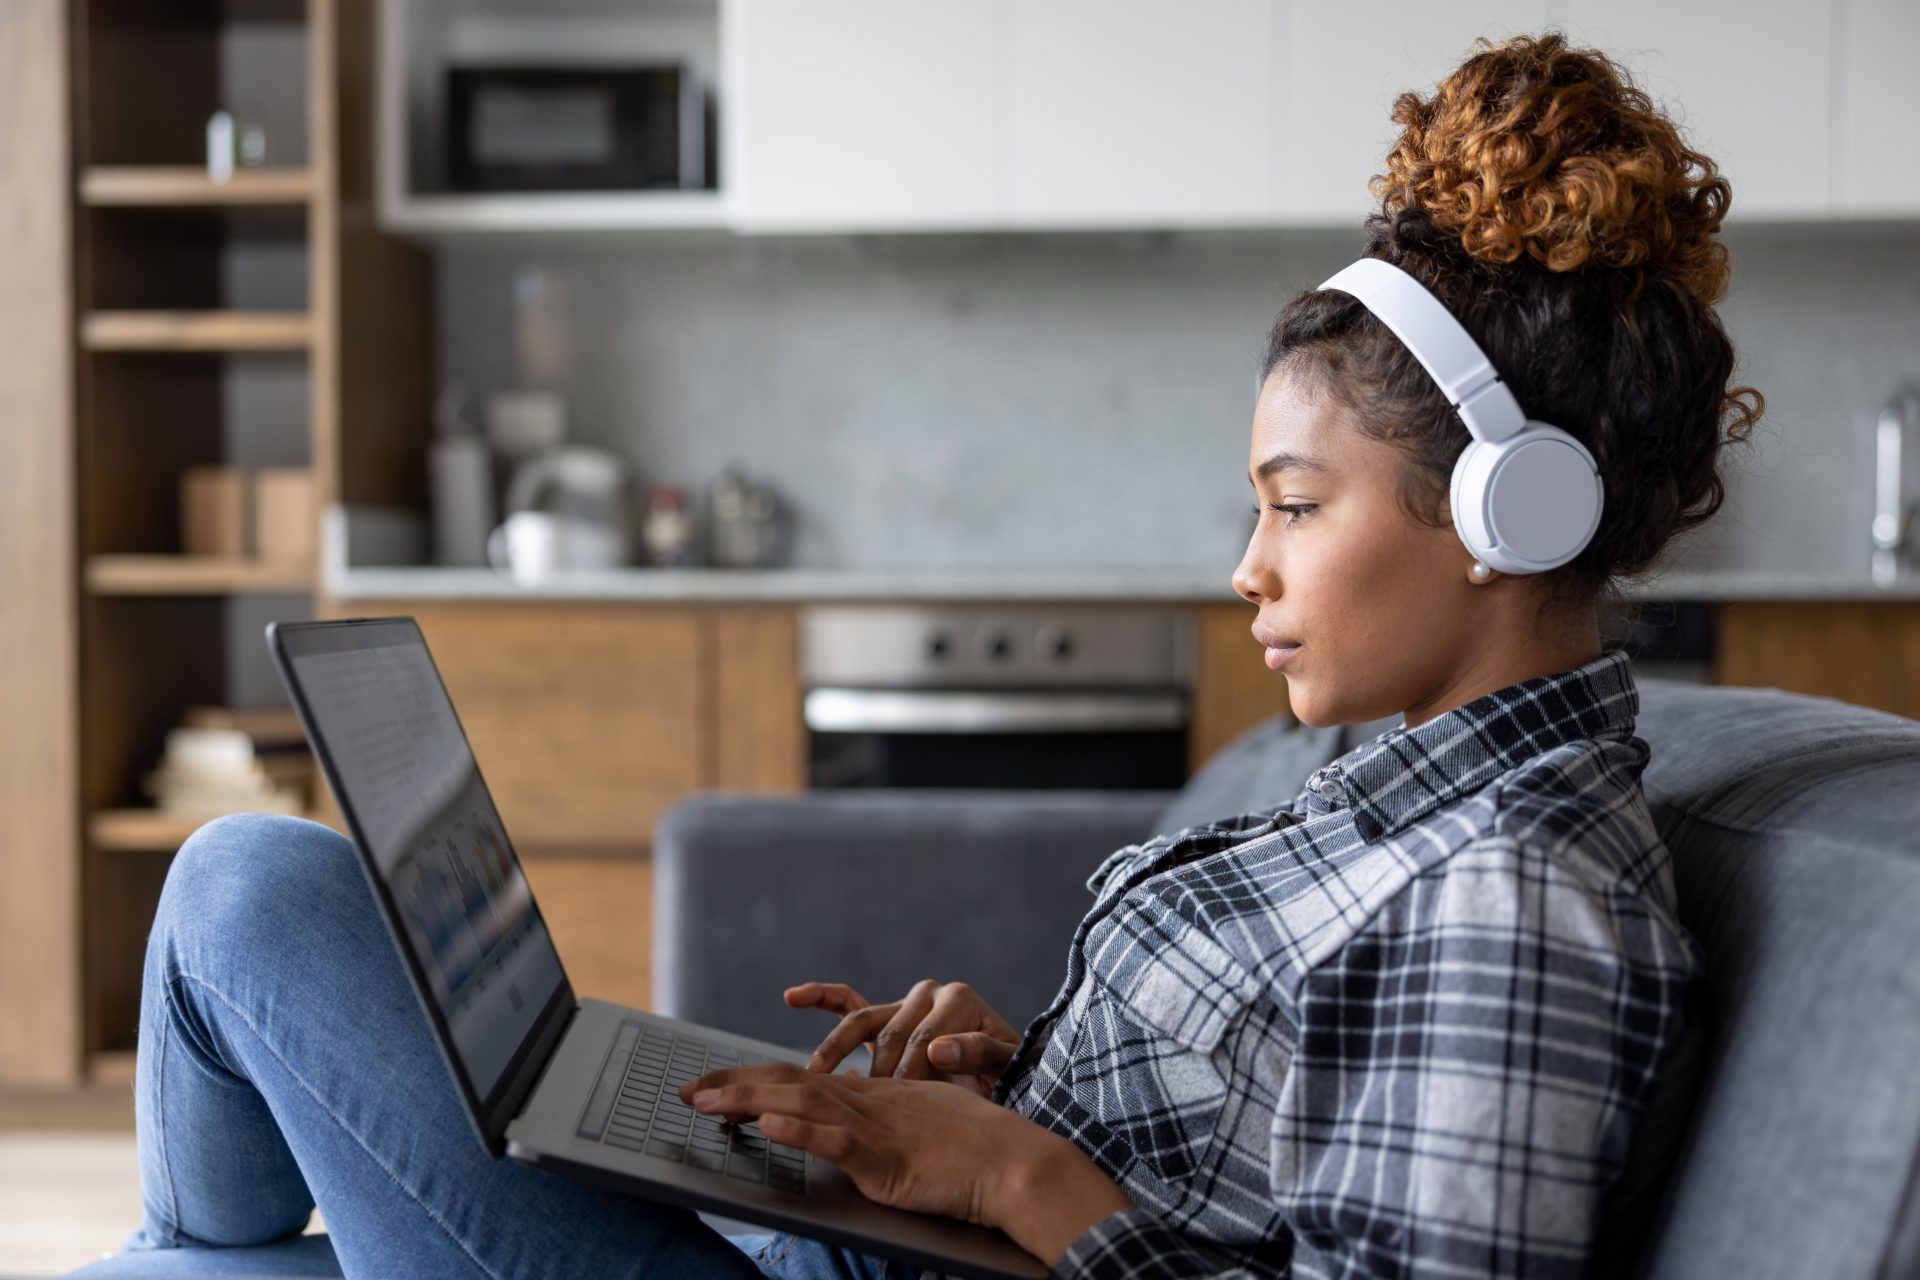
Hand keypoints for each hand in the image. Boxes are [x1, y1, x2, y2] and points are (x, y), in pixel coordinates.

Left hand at [679, 1062, 1113, 1243]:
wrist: (1015, 1162)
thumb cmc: (980, 1147)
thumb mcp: (925, 1122)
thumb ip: (889, 1123)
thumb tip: (859, 1133)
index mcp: (874, 1094)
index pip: (800, 1078)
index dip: (752, 1078)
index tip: (713, 1083)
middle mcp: (868, 1101)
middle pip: (788, 1081)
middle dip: (733, 1083)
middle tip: (685, 1088)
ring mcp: (875, 1128)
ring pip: (801, 1103)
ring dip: (747, 1101)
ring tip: (706, 1101)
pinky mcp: (885, 1160)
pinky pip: (835, 1142)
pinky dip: (798, 1131)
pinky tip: (767, 1124)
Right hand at [785, 979, 1021, 1094]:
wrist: (1006, 1074)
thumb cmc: (1006, 1076)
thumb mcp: (1004, 1066)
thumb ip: (979, 1054)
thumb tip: (941, 1050)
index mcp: (957, 999)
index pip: (923, 1039)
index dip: (912, 1075)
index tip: (905, 1104)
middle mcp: (928, 994)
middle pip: (890, 1034)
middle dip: (878, 1072)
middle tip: (868, 1104)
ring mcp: (903, 1004)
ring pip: (861, 1021)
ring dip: (835, 1047)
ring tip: (816, 1073)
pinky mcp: (884, 1017)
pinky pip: (847, 1002)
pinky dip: (820, 997)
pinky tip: (793, 996)